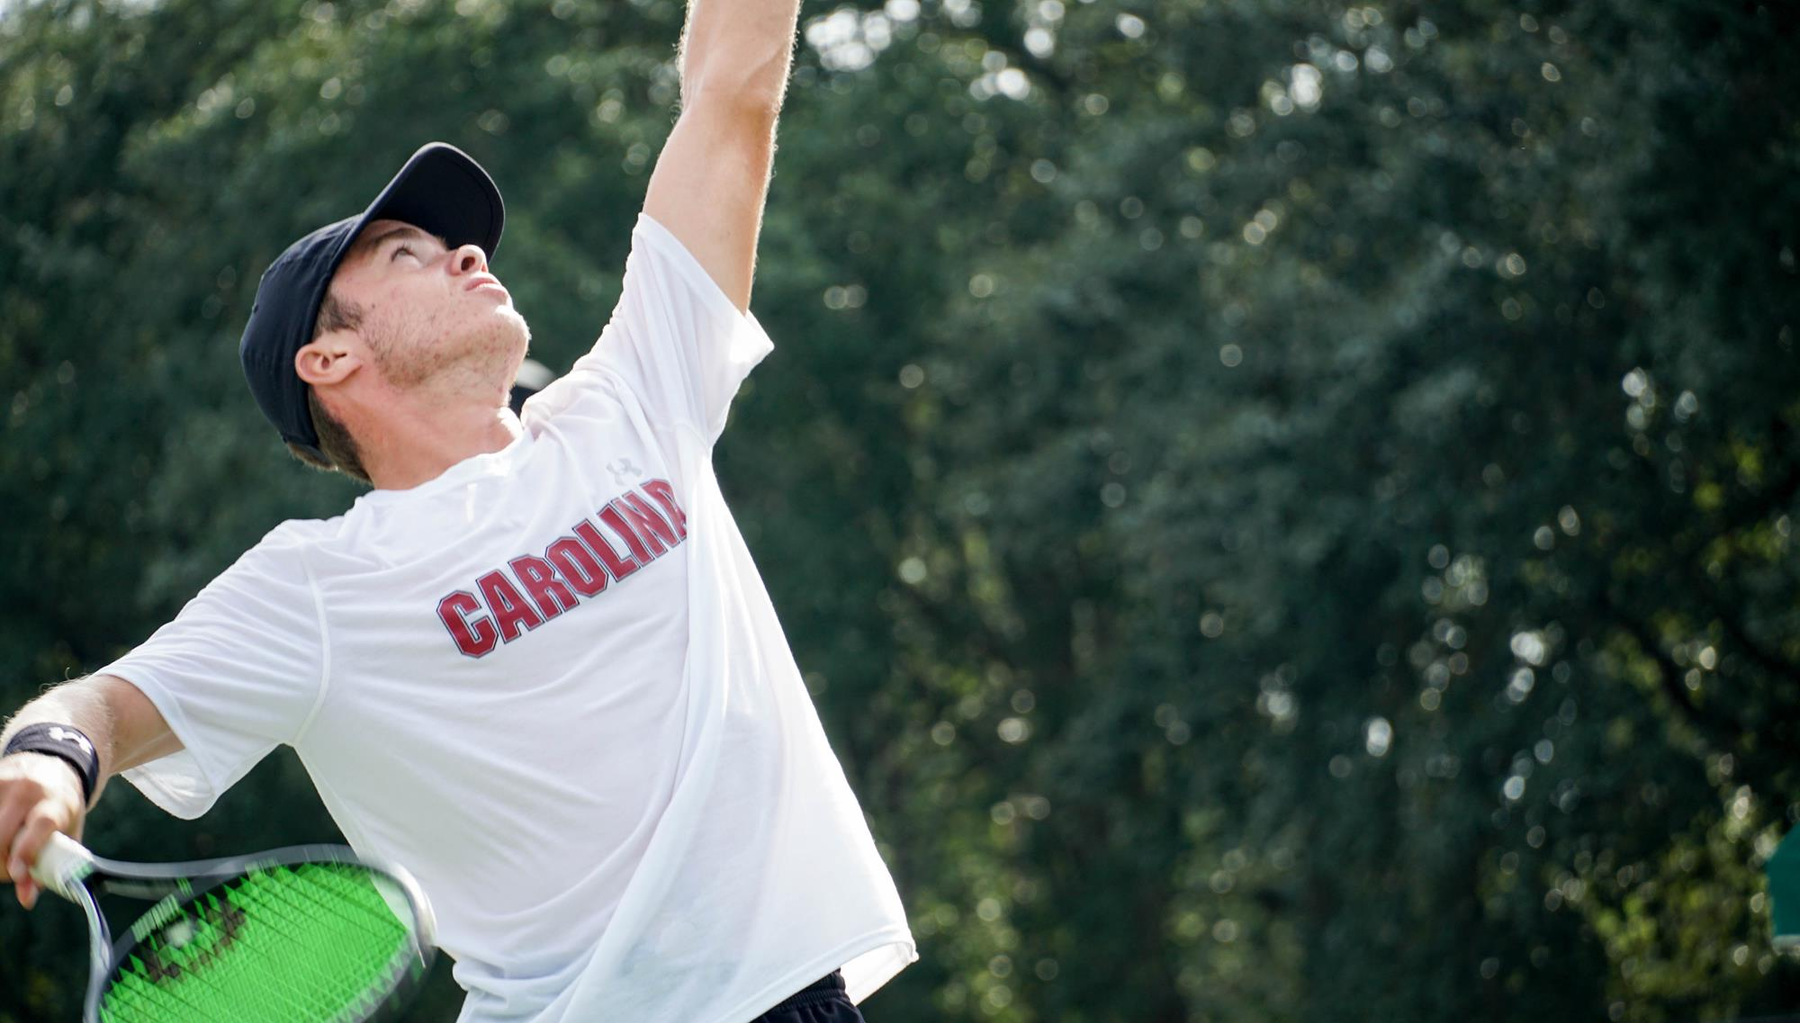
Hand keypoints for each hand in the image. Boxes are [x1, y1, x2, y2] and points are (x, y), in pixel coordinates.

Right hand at [0, 752, 86, 909]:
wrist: (52, 765)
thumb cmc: (61, 806)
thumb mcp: (67, 833)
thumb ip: (52, 865)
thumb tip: (27, 899)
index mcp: (56, 800)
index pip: (40, 825)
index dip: (26, 851)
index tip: (17, 874)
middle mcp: (27, 789)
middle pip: (1, 835)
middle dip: (1, 865)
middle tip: (11, 873)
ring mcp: (2, 784)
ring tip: (5, 858)